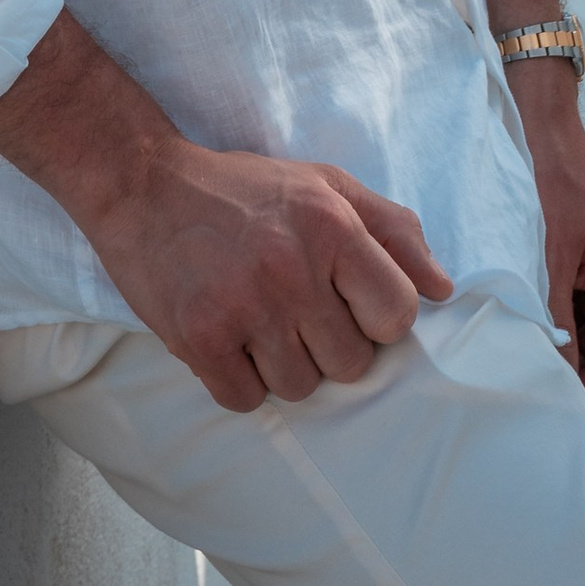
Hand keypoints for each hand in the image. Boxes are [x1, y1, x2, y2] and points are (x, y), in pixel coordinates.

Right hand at [92, 136, 455, 414]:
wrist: (141, 184)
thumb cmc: (242, 189)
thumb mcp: (324, 185)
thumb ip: (392, 229)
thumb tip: (443, 290)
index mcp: (331, 224)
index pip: (397, 315)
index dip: (377, 319)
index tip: (348, 304)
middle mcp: (293, 266)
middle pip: (352, 364)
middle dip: (328, 345)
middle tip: (292, 308)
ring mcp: (245, 305)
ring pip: (302, 388)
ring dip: (282, 365)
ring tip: (256, 318)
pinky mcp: (200, 338)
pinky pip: (247, 400)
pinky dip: (238, 380)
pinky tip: (226, 338)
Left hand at [505, 60, 584, 405]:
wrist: (535, 117)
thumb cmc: (545, 181)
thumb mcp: (546, 259)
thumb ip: (553, 324)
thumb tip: (552, 387)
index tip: (539, 397)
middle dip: (563, 367)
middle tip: (512, 373)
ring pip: (579, 332)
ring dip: (548, 338)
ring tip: (504, 339)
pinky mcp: (577, 254)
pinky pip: (564, 303)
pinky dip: (541, 312)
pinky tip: (505, 308)